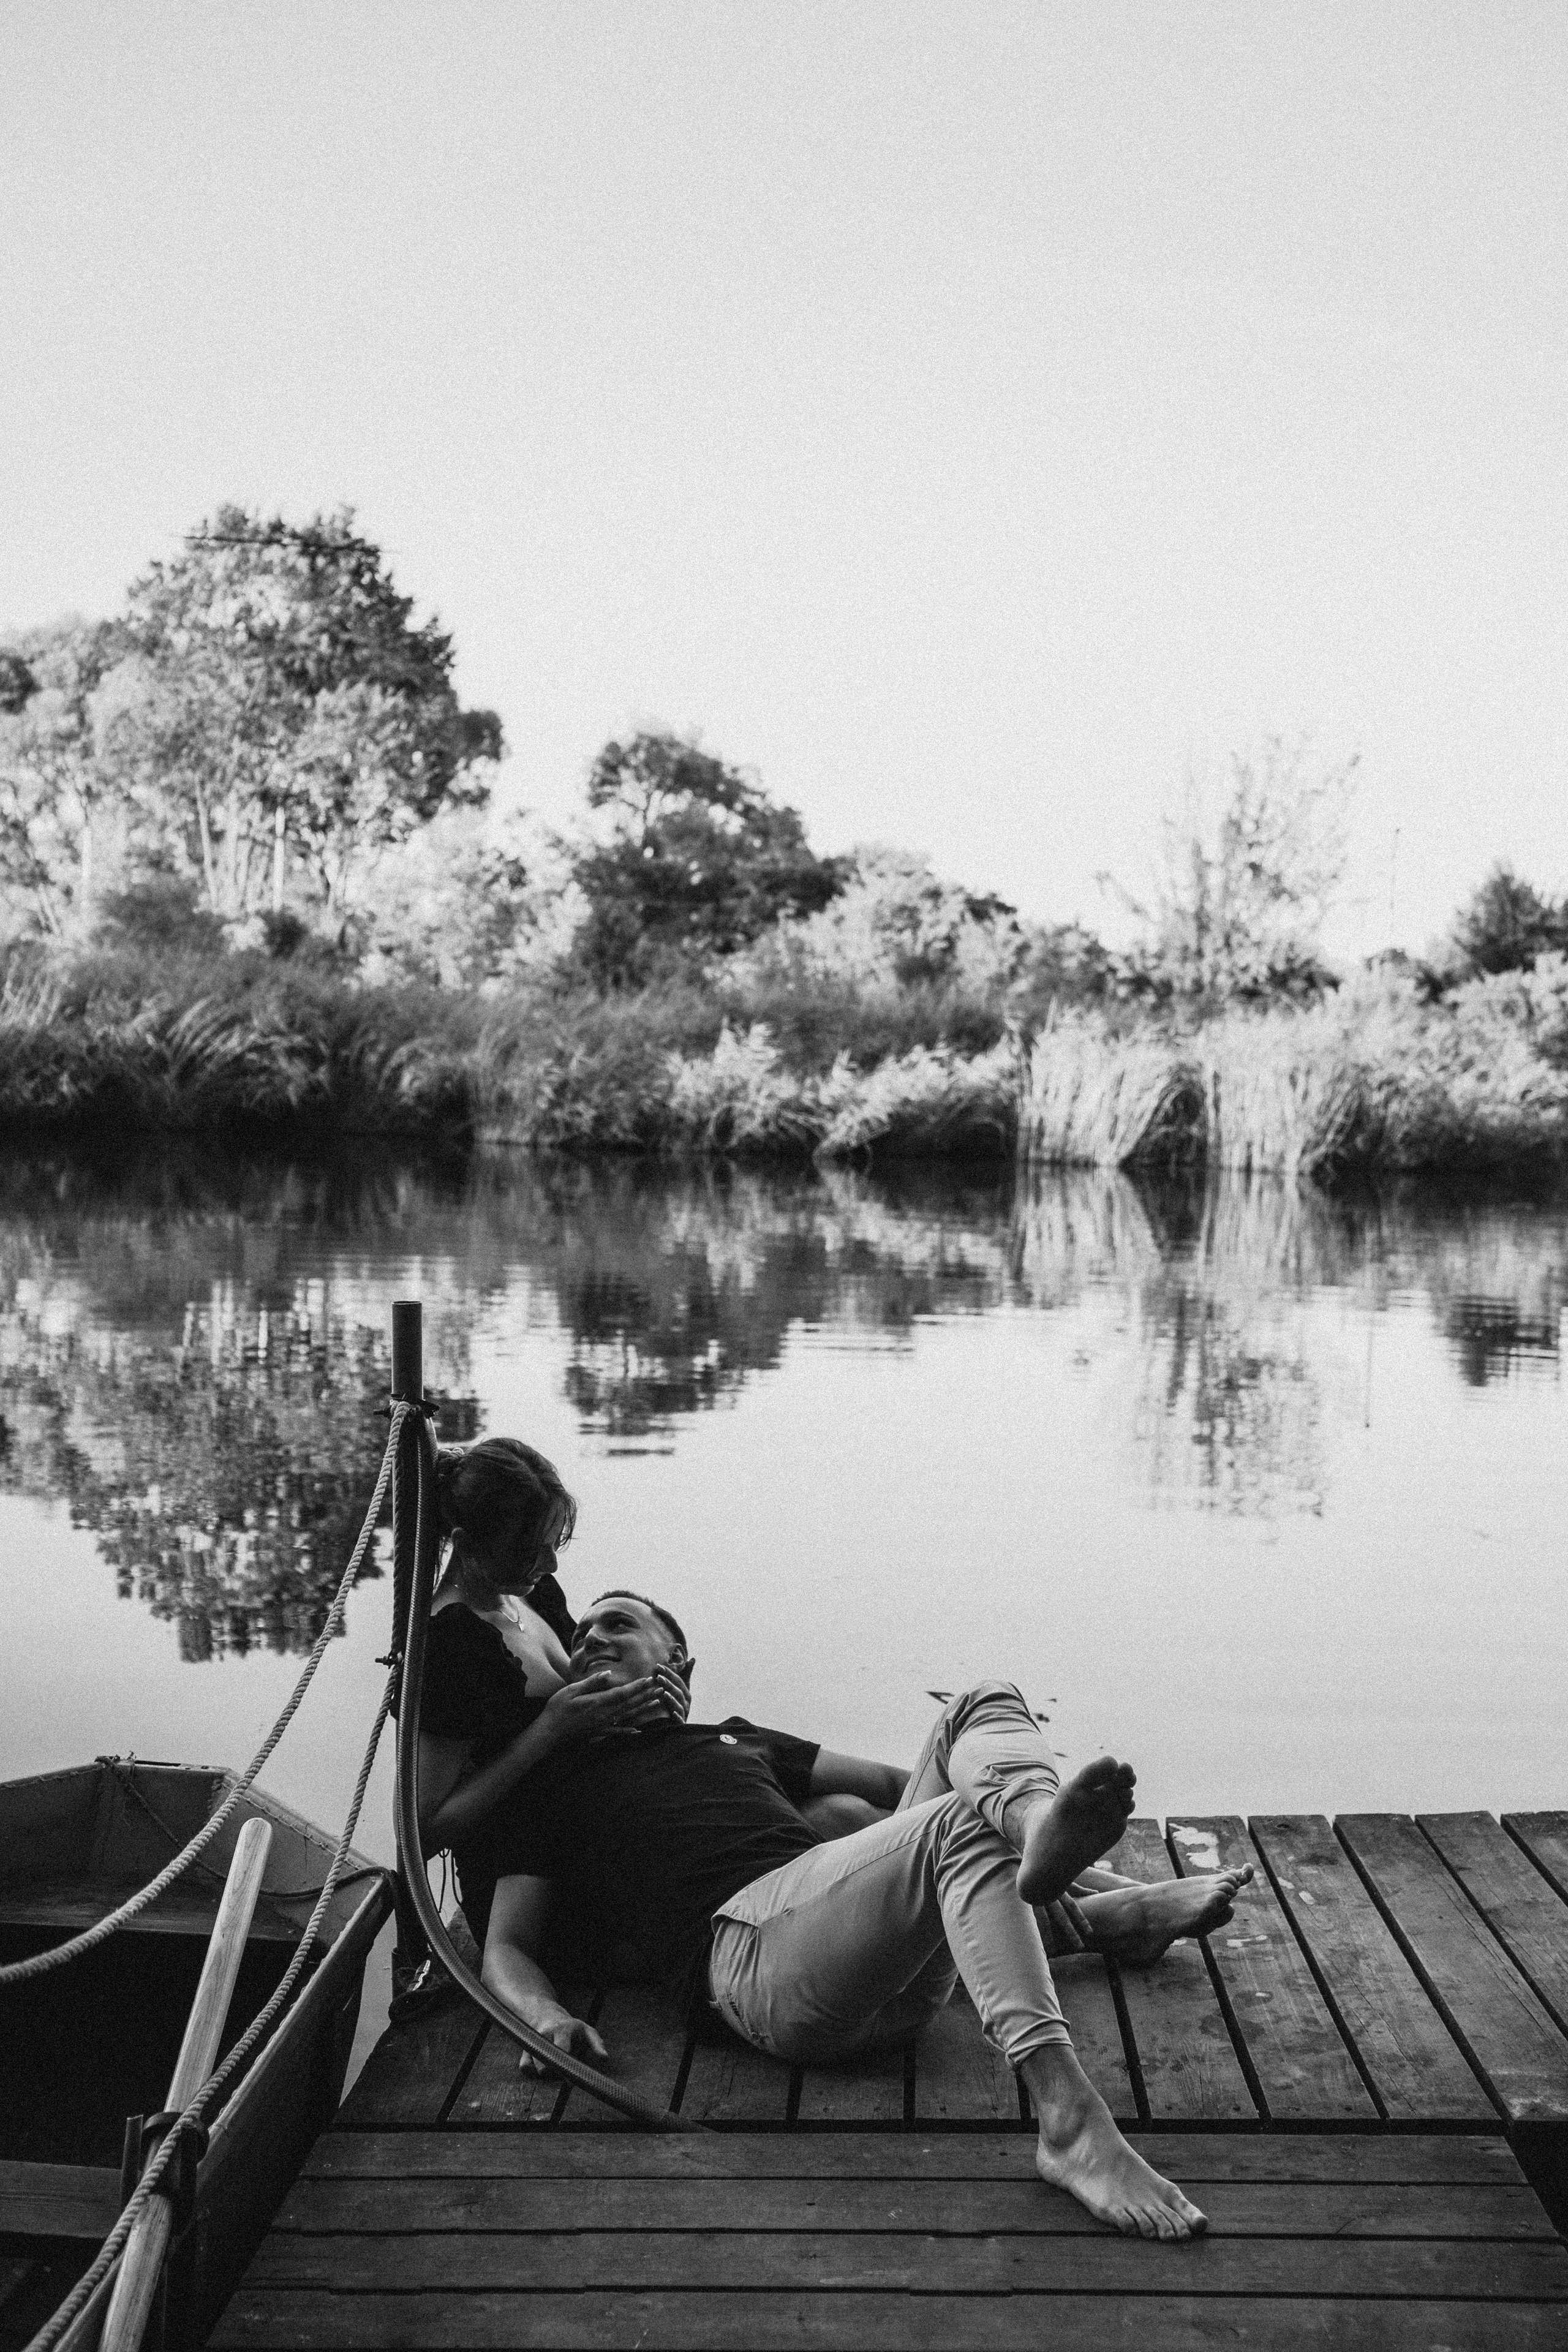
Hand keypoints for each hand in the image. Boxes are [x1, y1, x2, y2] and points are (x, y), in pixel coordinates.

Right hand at [517, 2009, 608, 2076]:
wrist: (546, 2015)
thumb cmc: (571, 2028)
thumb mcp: (587, 2031)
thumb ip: (597, 2044)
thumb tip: (605, 2058)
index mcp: (562, 2030)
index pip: (562, 2051)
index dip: (566, 2068)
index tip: (572, 2081)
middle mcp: (545, 2035)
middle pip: (547, 2066)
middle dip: (557, 2075)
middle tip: (566, 2076)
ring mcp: (533, 2042)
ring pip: (537, 2069)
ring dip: (548, 2075)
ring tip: (557, 2068)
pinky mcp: (524, 2049)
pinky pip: (524, 2068)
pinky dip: (533, 2073)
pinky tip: (543, 2068)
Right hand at [536, 1670, 670, 1749]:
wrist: (550, 1732)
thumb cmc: (558, 1708)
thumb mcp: (571, 1690)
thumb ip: (592, 1683)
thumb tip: (609, 1675)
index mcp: (598, 1702)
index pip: (623, 1693)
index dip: (637, 1686)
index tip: (650, 1679)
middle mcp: (604, 1715)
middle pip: (630, 1703)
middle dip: (646, 1694)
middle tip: (661, 1687)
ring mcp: (603, 1725)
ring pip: (628, 1715)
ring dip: (643, 1707)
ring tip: (657, 1701)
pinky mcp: (599, 1732)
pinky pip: (618, 1731)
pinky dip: (630, 1730)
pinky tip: (639, 1730)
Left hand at [653, 1662, 691, 1723]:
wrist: (678, 1726)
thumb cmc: (679, 1704)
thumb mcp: (682, 1689)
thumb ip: (686, 1674)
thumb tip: (693, 1659)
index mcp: (686, 1693)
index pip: (678, 1680)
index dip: (669, 1673)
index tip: (658, 1666)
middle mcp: (686, 1703)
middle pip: (678, 1691)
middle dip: (668, 1683)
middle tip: (658, 1676)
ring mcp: (684, 1714)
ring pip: (679, 1705)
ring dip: (672, 1699)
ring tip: (664, 1693)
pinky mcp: (681, 1724)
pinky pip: (680, 1720)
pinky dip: (677, 1716)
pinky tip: (672, 1713)